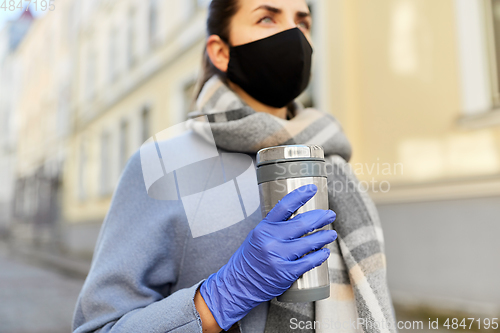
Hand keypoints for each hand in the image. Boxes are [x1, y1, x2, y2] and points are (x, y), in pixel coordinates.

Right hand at [199, 183, 336, 330]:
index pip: (284, 206)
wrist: (238, 284)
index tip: (312, 189)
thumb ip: (275, 228)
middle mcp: (270, 240)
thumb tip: (298, 218)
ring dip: (324, 237)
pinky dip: (320, 256)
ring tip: (331, 234)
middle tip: (330, 215)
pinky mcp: (286, 273)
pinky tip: (325, 252)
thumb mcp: (257, 237)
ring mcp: (278, 257)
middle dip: (320, 217)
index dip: (300, 195)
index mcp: (264, 228)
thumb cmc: (249, 259)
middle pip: (302, 224)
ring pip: (309, 242)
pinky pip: (309, 262)